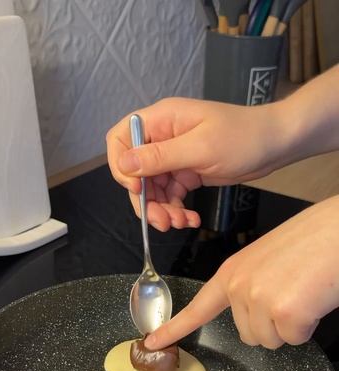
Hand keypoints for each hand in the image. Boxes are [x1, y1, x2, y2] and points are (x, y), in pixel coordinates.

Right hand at [106, 97, 287, 230]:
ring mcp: (175, 156)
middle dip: (146, 200)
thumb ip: (159, 157)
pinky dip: (176, 210)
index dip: (122, 167)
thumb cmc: (242, 137)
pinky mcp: (187, 173)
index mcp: (161, 121)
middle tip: (161, 222)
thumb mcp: (199, 148)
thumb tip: (124, 164)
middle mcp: (163, 137)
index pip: (121, 139)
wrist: (275, 145)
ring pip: (153, 189)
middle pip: (136, 172)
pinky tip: (190, 219)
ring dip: (162, 210)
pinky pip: (171, 195)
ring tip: (180, 223)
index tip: (137, 190)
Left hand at [144, 197, 338, 349]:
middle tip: (294, 291)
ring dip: (291, 325)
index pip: (198, 307)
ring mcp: (259, 300)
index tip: (153, 342)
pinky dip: (308, 326)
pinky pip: (294, 338)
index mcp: (233, 272)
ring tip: (305, 292)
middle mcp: (239, 287)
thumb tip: (257, 311)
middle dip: (273, 322)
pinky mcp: (284, 313)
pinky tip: (314, 299)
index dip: (174, 328)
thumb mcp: (269, 259)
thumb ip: (251, 284)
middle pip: (248, 334)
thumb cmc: (314, 240)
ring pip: (271, 340)